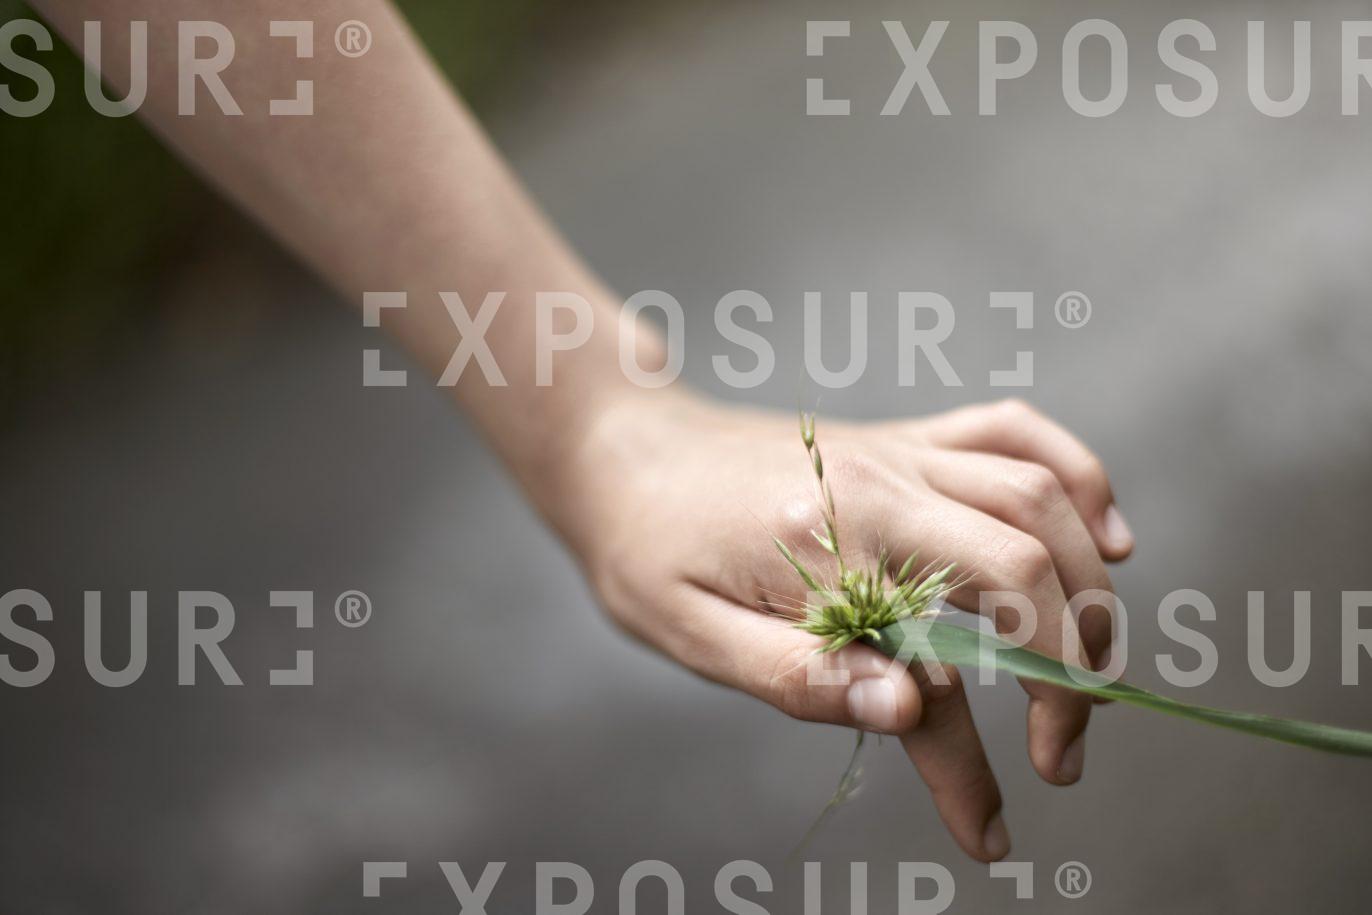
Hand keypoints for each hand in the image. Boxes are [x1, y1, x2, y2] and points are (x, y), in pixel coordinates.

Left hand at [552, 391, 1132, 861]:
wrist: (625, 451)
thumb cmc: (648, 549)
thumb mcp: (691, 633)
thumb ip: (800, 674)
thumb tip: (910, 710)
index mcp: (823, 547)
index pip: (934, 672)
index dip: (971, 770)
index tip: (989, 834)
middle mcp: (879, 487)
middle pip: (1024, 568)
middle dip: (1068, 674)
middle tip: (1059, 752)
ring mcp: (900, 454)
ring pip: (1039, 499)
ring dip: (1086, 591)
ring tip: (1087, 672)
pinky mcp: (907, 439)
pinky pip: (1014, 433)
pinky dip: (1079, 477)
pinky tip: (1105, 535)